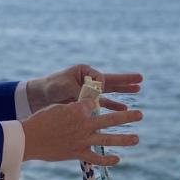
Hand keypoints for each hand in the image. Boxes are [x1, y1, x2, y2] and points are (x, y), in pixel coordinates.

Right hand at [21, 100, 140, 164]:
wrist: (29, 139)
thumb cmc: (40, 121)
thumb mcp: (57, 107)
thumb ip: (74, 108)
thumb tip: (86, 108)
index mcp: (79, 109)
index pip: (96, 104)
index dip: (97, 104)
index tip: (98, 104)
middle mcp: (84, 124)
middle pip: (110, 119)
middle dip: (127, 117)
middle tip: (140, 115)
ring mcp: (82, 139)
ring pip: (108, 139)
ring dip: (124, 139)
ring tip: (137, 139)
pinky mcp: (78, 153)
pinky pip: (96, 158)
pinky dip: (107, 160)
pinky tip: (118, 159)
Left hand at [27, 65, 141, 111]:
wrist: (38, 97)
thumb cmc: (50, 87)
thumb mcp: (65, 87)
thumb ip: (81, 93)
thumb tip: (95, 103)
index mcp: (84, 71)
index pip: (101, 78)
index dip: (101, 87)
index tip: (96, 94)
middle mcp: (88, 79)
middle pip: (111, 80)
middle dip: (125, 81)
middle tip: (141, 79)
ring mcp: (88, 91)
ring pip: (109, 92)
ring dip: (122, 93)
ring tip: (138, 90)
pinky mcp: (85, 102)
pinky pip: (102, 103)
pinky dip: (112, 106)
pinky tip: (122, 108)